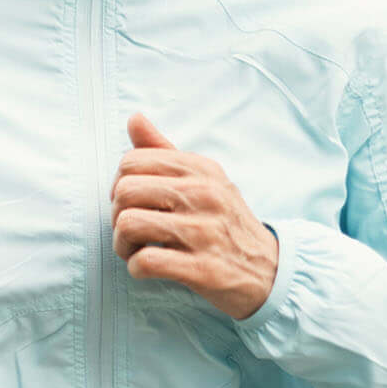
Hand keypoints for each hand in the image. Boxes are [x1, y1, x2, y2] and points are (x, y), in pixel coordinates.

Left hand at [110, 111, 279, 320]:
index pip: (132, 162)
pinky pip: (146, 261)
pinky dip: (136, 267)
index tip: (131, 202)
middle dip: (117, 215)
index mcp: (201, 169)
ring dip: (122, 244)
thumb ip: (164, 151)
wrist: (269, 269)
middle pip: (125, 192)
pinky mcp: (202, 268)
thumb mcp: (204, 179)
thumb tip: (134, 118)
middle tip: (131, 230)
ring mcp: (204, 232)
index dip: (119, 184)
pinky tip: (147, 267)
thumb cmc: (225, 222)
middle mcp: (204, 195)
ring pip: (129, 225)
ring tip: (135, 249)